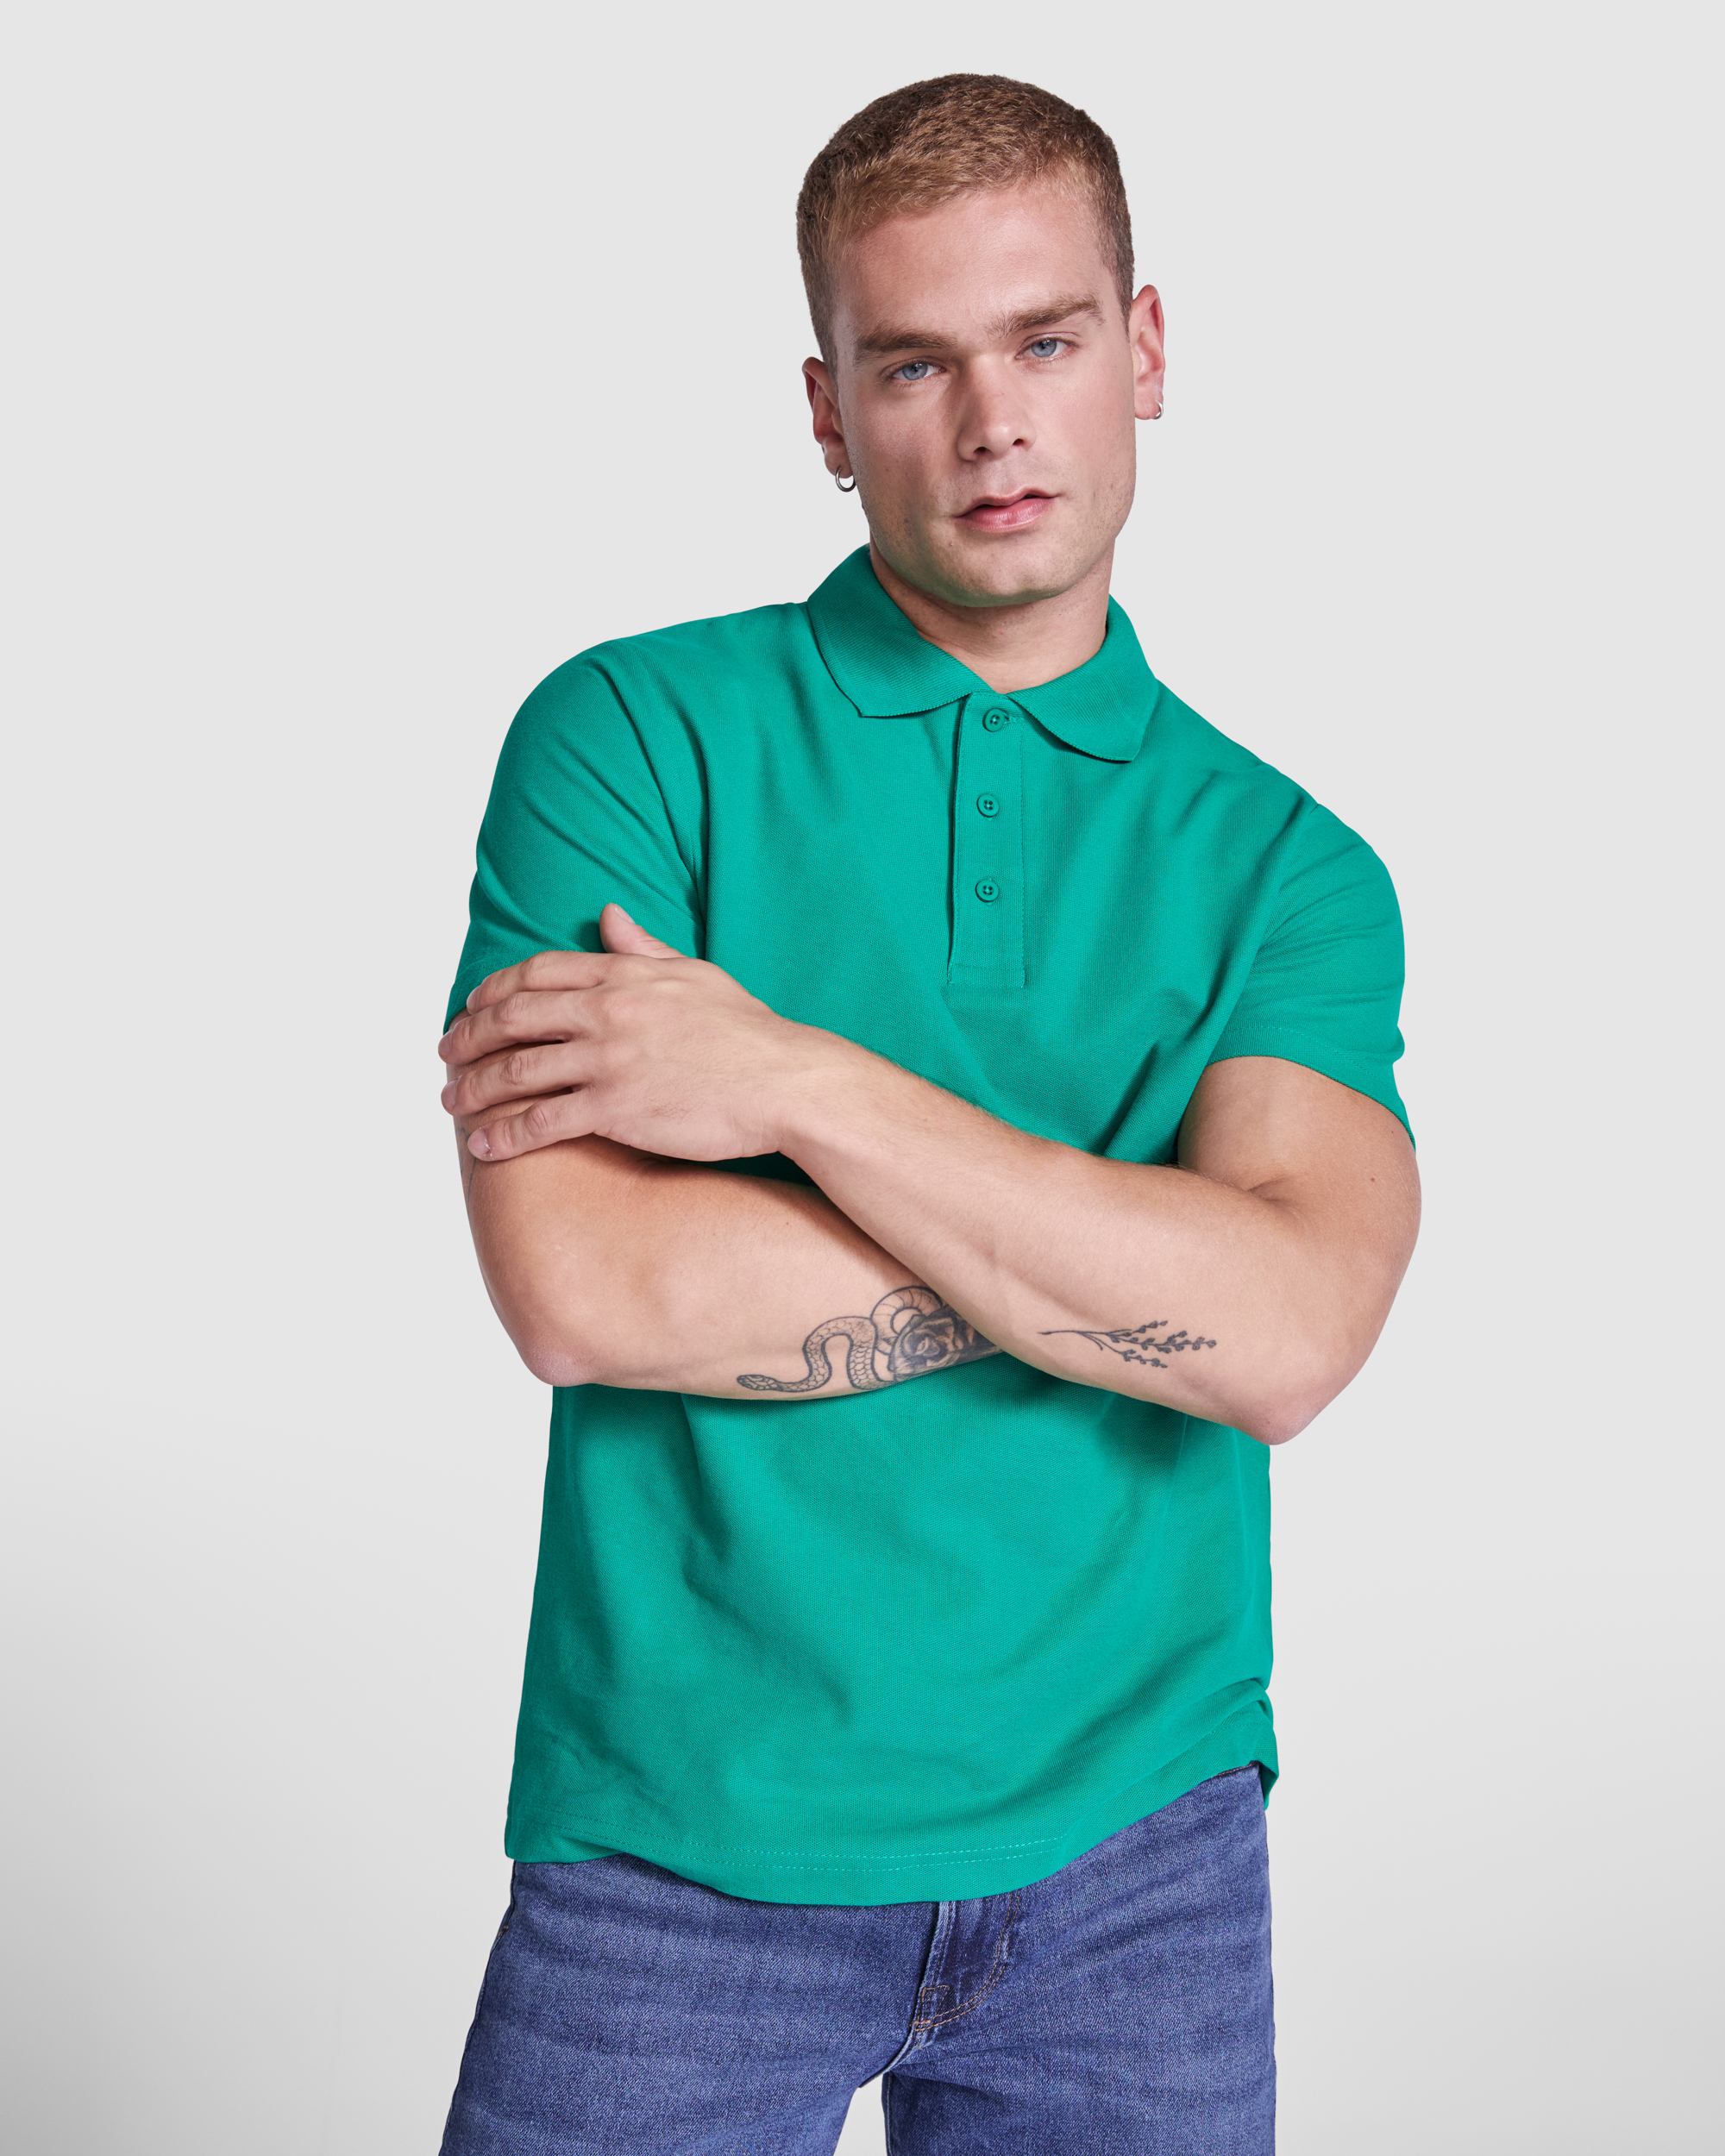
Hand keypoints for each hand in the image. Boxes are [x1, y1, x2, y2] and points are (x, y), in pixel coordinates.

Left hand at [438, 904, 850, 1162]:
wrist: (785, 1082)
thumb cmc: (749, 1032)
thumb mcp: (696, 974)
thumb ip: (644, 948)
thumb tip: (608, 915)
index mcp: (624, 975)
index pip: (537, 974)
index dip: (493, 990)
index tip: (471, 1007)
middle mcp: (606, 1012)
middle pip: (513, 1019)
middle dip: (468, 1038)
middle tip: (445, 1054)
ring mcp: (607, 1061)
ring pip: (516, 1072)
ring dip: (473, 1089)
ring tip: (451, 1102)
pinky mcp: (615, 1109)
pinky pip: (542, 1122)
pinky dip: (504, 1136)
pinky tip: (482, 1147)